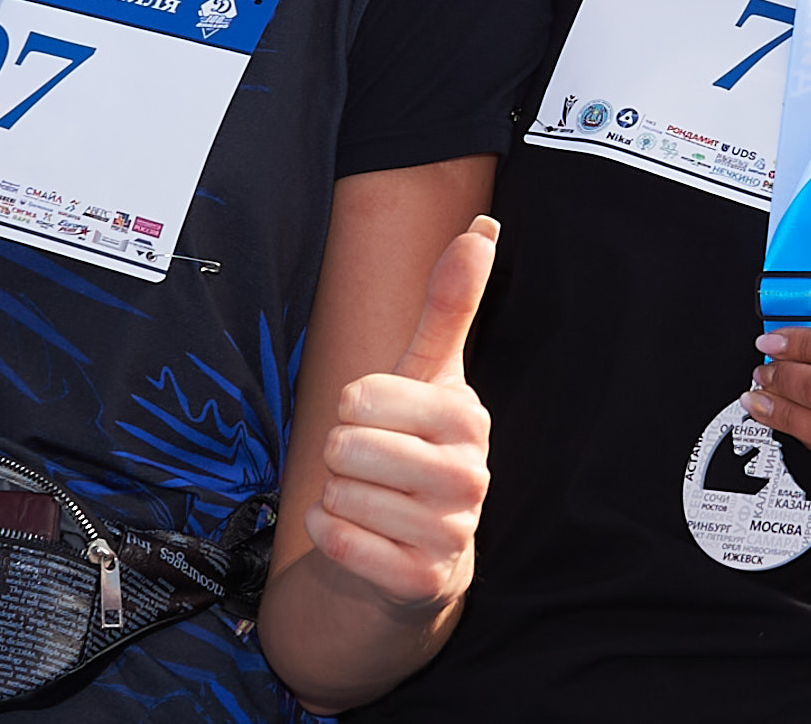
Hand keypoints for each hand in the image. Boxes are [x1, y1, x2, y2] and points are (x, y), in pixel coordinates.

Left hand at [303, 216, 497, 611]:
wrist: (420, 553)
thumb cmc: (417, 450)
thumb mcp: (431, 376)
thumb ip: (450, 303)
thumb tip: (481, 229)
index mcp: (467, 418)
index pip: (360, 394)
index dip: (352, 407)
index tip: (379, 421)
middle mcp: (469, 476)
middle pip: (345, 446)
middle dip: (340, 455)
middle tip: (371, 467)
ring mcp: (450, 532)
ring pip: (339, 495)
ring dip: (337, 498)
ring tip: (371, 502)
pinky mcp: (421, 581)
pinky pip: (338, 542)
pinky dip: (328, 534)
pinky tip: (358, 534)